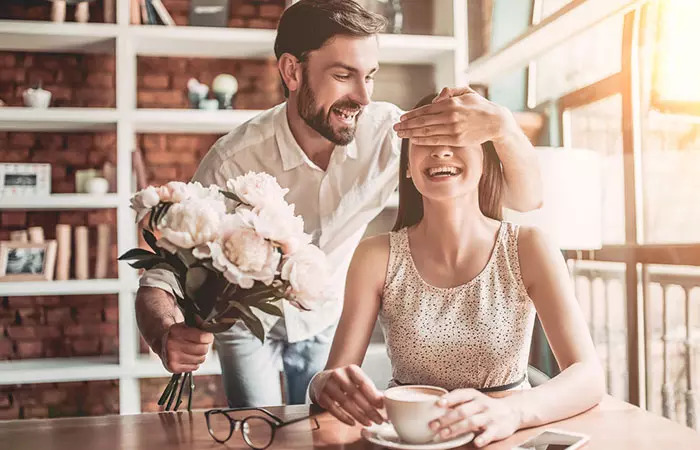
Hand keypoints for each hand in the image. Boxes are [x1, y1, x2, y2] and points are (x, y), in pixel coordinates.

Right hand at [161, 322, 213, 372]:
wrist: (162, 343)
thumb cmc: (177, 334)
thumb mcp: (186, 325)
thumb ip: (199, 324)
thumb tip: (208, 325)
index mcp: (176, 331)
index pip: (202, 337)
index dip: (208, 337)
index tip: (208, 337)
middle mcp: (172, 344)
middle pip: (203, 349)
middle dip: (204, 346)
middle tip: (200, 344)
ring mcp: (172, 357)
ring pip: (201, 359)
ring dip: (200, 355)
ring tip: (193, 350)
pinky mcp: (173, 367)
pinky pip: (195, 366)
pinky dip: (194, 362)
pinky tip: (188, 357)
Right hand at [310, 364, 384, 426]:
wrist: (323, 379)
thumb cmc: (344, 381)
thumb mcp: (357, 380)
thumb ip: (369, 390)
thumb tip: (382, 401)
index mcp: (350, 369)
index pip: (363, 382)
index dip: (373, 395)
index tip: (381, 406)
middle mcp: (338, 375)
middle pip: (355, 394)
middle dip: (368, 409)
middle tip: (378, 419)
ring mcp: (328, 385)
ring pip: (345, 403)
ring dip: (358, 415)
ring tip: (368, 422)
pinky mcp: (321, 396)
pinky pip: (333, 409)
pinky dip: (344, 417)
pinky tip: (353, 423)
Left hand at [393, 86, 516, 146]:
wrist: (495, 122)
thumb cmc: (480, 107)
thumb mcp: (466, 93)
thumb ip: (451, 93)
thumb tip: (437, 97)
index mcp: (450, 103)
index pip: (426, 109)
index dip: (412, 114)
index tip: (402, 117)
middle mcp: (450, 115)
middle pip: (423, 121)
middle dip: (407, 125)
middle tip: (396, 127)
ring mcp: (453, 128)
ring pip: (427, 132)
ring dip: (411, 133)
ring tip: (401, 134)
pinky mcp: (457, 139)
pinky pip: (436, 140)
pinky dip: (423, 141)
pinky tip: (414, 141)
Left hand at [430, 389, 521, 447]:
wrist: (511, 412)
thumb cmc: (485, 406)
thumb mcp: (473, 399)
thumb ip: (458, 402)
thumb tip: (434, 408)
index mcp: (473, 395)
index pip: (460, 394)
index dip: (449, 399)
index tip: (437, 404)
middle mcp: (481, 404)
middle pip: (462, 411)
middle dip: (446, 419)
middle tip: (433, 426)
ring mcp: (489, 416)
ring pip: (471, 422)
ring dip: (456, 429)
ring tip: (443, 434)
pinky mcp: (497, 428)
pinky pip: (489, 434)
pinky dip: (482, 438)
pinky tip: (476, 443)